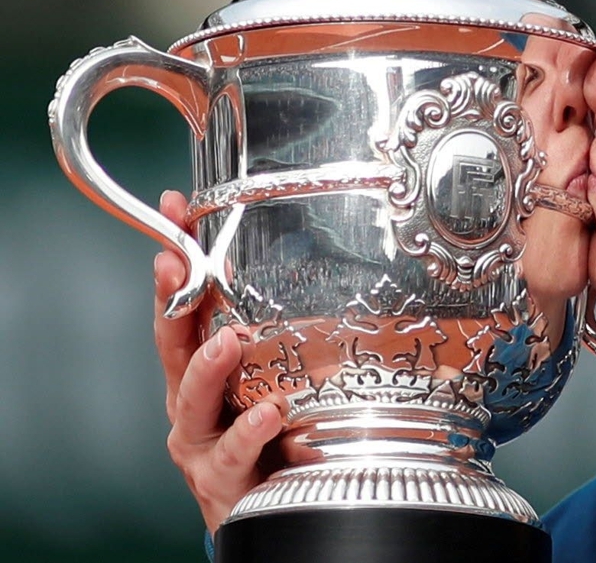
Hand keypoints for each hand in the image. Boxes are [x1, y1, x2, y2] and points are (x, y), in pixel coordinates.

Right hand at [153, 190, 282, 532]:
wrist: (258, 510)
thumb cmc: (261, 439)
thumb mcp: (264, 378)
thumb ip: (271, 331)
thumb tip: (294, 269)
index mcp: (199, 370)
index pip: (182, 305)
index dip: (179, 259)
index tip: (178, 212)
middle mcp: (191, 402)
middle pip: (173, 346)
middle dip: (173, 301)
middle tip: (178, 264)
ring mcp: (200, 442)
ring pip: (194, 401)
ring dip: (208, 368)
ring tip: (227, 343)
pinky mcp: (220, 479)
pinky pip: (233, 453)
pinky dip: (251, 432)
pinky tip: (271, 413)